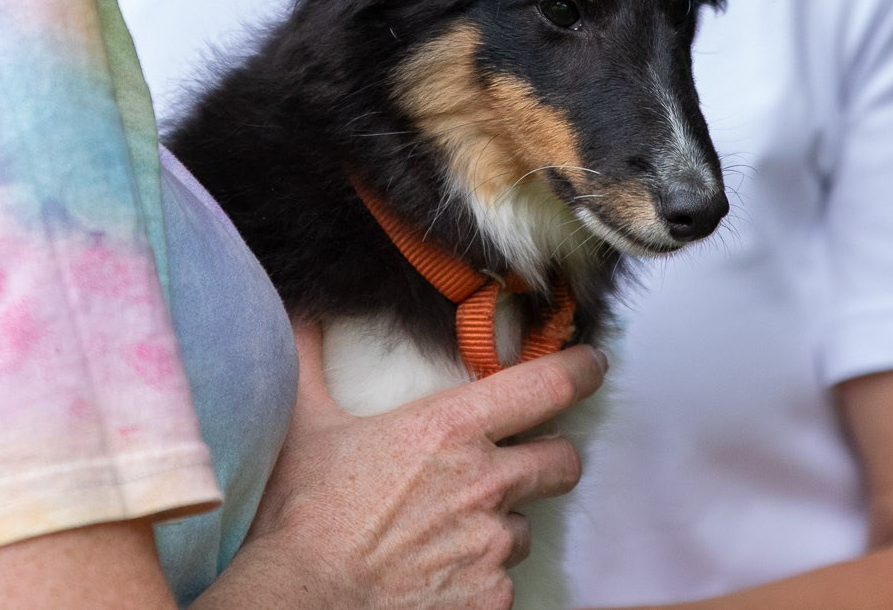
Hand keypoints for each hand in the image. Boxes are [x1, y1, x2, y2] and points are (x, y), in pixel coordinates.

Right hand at [199, 321, 604, 609]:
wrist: (304, 598)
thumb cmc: (306, 514)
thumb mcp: (307, 427)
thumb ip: (311, 360)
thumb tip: (300, 312)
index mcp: (451, 431)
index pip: (547, 386)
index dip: (581, 370)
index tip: (592, 364)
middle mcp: (485, 484)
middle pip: (561, 461)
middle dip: (553, 457)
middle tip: (528, 460)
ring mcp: (491, 546)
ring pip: (525, 527)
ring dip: (501, 524)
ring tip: (450, 530)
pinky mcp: (489, 598)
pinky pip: (501, 581)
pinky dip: (479, 577)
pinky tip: (438, 573)